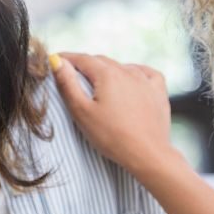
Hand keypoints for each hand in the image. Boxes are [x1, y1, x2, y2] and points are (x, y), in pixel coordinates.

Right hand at [51, 52, 179, 177]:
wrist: (147, 155)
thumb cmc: (112, 137)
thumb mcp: (82, 112)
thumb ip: (68, 84)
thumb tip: (56, 61)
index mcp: (108, 74)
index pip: (82, 59)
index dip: (67, 59)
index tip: (56, 60)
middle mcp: (128, 72)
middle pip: (101, 61)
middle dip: (85, 65)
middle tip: (73, 74)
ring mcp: (146, 81)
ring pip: (122, 67)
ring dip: (108, 70)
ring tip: (99, 82)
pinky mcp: (158, 92)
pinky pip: (145, 73)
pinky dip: (134, 73)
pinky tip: (130, 80)